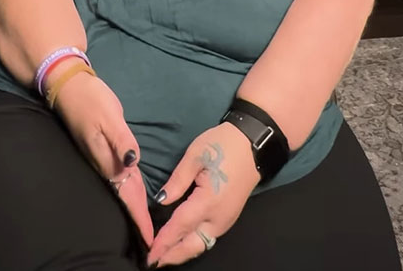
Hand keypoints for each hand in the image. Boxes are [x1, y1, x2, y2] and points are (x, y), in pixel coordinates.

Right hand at [53, 70, 153, 247]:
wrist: (69, 87)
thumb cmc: (90, 100)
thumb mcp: (109, 117)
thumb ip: (122, 141)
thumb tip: (133, 163)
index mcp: (108, 160)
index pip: (127, 194)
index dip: (138, 216)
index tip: (150, 239)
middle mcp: (106, 164)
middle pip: (126, 195)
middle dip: (139, 219)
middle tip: (154, 242)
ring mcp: (104, 158)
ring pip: (124, 187)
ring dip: (135, 206)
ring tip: (147, 225)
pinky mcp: (105, 150)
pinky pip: (121, 176)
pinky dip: (131, 189)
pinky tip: (136, 194)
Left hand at [146, 122, 260, 266]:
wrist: (254, 144)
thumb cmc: (223, 145)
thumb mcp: (195, 155)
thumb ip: (177, 180)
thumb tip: (161, 200)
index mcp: (209, 201)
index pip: (180, 227)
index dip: (163, 241)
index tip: (149, 253)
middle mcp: (218, 218)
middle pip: (192, 245)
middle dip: (172, 255)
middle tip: (152, 261)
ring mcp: (226, 220)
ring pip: (201, 245)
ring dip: (182, 252)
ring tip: (164, 254)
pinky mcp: (229, 217)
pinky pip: (208, 238)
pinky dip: (192, 244)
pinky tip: (182, 241)